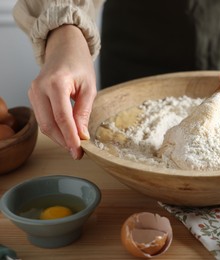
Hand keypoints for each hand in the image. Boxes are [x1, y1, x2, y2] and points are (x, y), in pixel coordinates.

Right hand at [28, 25, 96, 158]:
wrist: (64, 48)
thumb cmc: (79, 65)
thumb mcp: (89, 87)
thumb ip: (84, 112)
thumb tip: (82, 135)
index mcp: (55, 83)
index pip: (62, 117)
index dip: (70, 137)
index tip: (79, 152)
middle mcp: (39, 87)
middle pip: (49, 124)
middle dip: (64, 141)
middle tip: (78, 153)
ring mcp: (33, 92)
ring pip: (44, 124)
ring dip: (59, 137)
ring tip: (74, 146)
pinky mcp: (33, 96)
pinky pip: (43, 118)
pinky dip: (54, 128)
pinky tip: (66, 134)